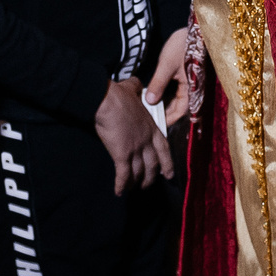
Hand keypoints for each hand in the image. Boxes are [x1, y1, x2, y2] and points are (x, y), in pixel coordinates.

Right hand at [94, 76, 171, 194]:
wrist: (107, 101)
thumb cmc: (119, 95)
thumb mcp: (133, 88)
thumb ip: (137, 88)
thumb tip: (136, 83)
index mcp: (151, 127)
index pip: (164, 149)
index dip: (167, 163)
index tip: (168, 174)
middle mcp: (146, 141)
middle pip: (153, 165)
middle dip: (151, 177)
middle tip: (146, 185)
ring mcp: (135, 149)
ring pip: (140, 172)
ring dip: (137, 182)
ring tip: (133, 188)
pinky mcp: (122, 154)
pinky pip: (123, 174)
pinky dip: (121, 185)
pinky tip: (118, 192)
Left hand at [143, 26, 189, 123]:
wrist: (197, 29)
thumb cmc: (183, 45)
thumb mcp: (167, 64)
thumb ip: (158, 83)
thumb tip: (149, 101)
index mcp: (191, 90)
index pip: (179, 112)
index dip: (166, 119)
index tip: (153, 124)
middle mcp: (193, 90)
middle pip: (178, 108)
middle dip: (164, 112)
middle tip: (148, 116)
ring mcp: (191, 84)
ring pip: (177, 100)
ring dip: (165, 103)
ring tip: (150, 106)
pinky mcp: (188, 77)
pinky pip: (178, 91)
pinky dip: (168, 95)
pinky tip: (157, 94)